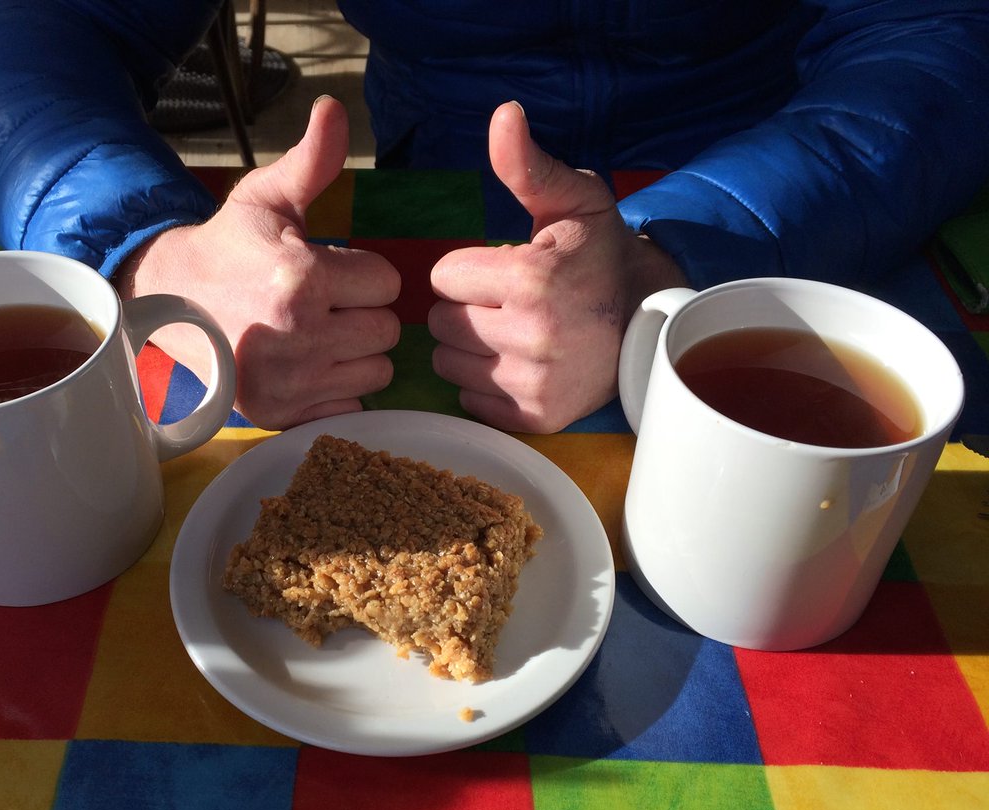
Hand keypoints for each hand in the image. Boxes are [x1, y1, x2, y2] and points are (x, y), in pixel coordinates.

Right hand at [115, 96, 400, 429]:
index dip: (365, 275)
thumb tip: (334, 109)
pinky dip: (338, 392)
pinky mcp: (283, 415)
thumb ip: (311, 160)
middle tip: (326, 305)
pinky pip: (351, 408)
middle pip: (388, 331)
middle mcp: (299, 334)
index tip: (333, 272)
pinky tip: (310, 370)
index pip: (387, 283)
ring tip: (318, 336)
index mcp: (301, 277)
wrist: (166, 304)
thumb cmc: (227, 248)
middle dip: (364, 314)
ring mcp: (291, 381)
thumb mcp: (266, 198)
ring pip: (377, 373)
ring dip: (358, 355)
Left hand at [428, 101, 686, 432]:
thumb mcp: (573, 200)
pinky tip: (517, 366)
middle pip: (440, 322)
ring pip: (447, 363)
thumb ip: (528, 164)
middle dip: (465, 308)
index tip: (504, 271)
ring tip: (511, 334)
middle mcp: (532, 336)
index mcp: (532, 278)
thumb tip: (504, 113)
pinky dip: (483, 385)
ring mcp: (534, 383)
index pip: (442, 277)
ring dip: (468, 347)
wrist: (648, 322)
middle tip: (507, 304)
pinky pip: (468, 400)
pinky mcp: (534, 418)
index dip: (467, 270)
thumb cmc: (600, 257)